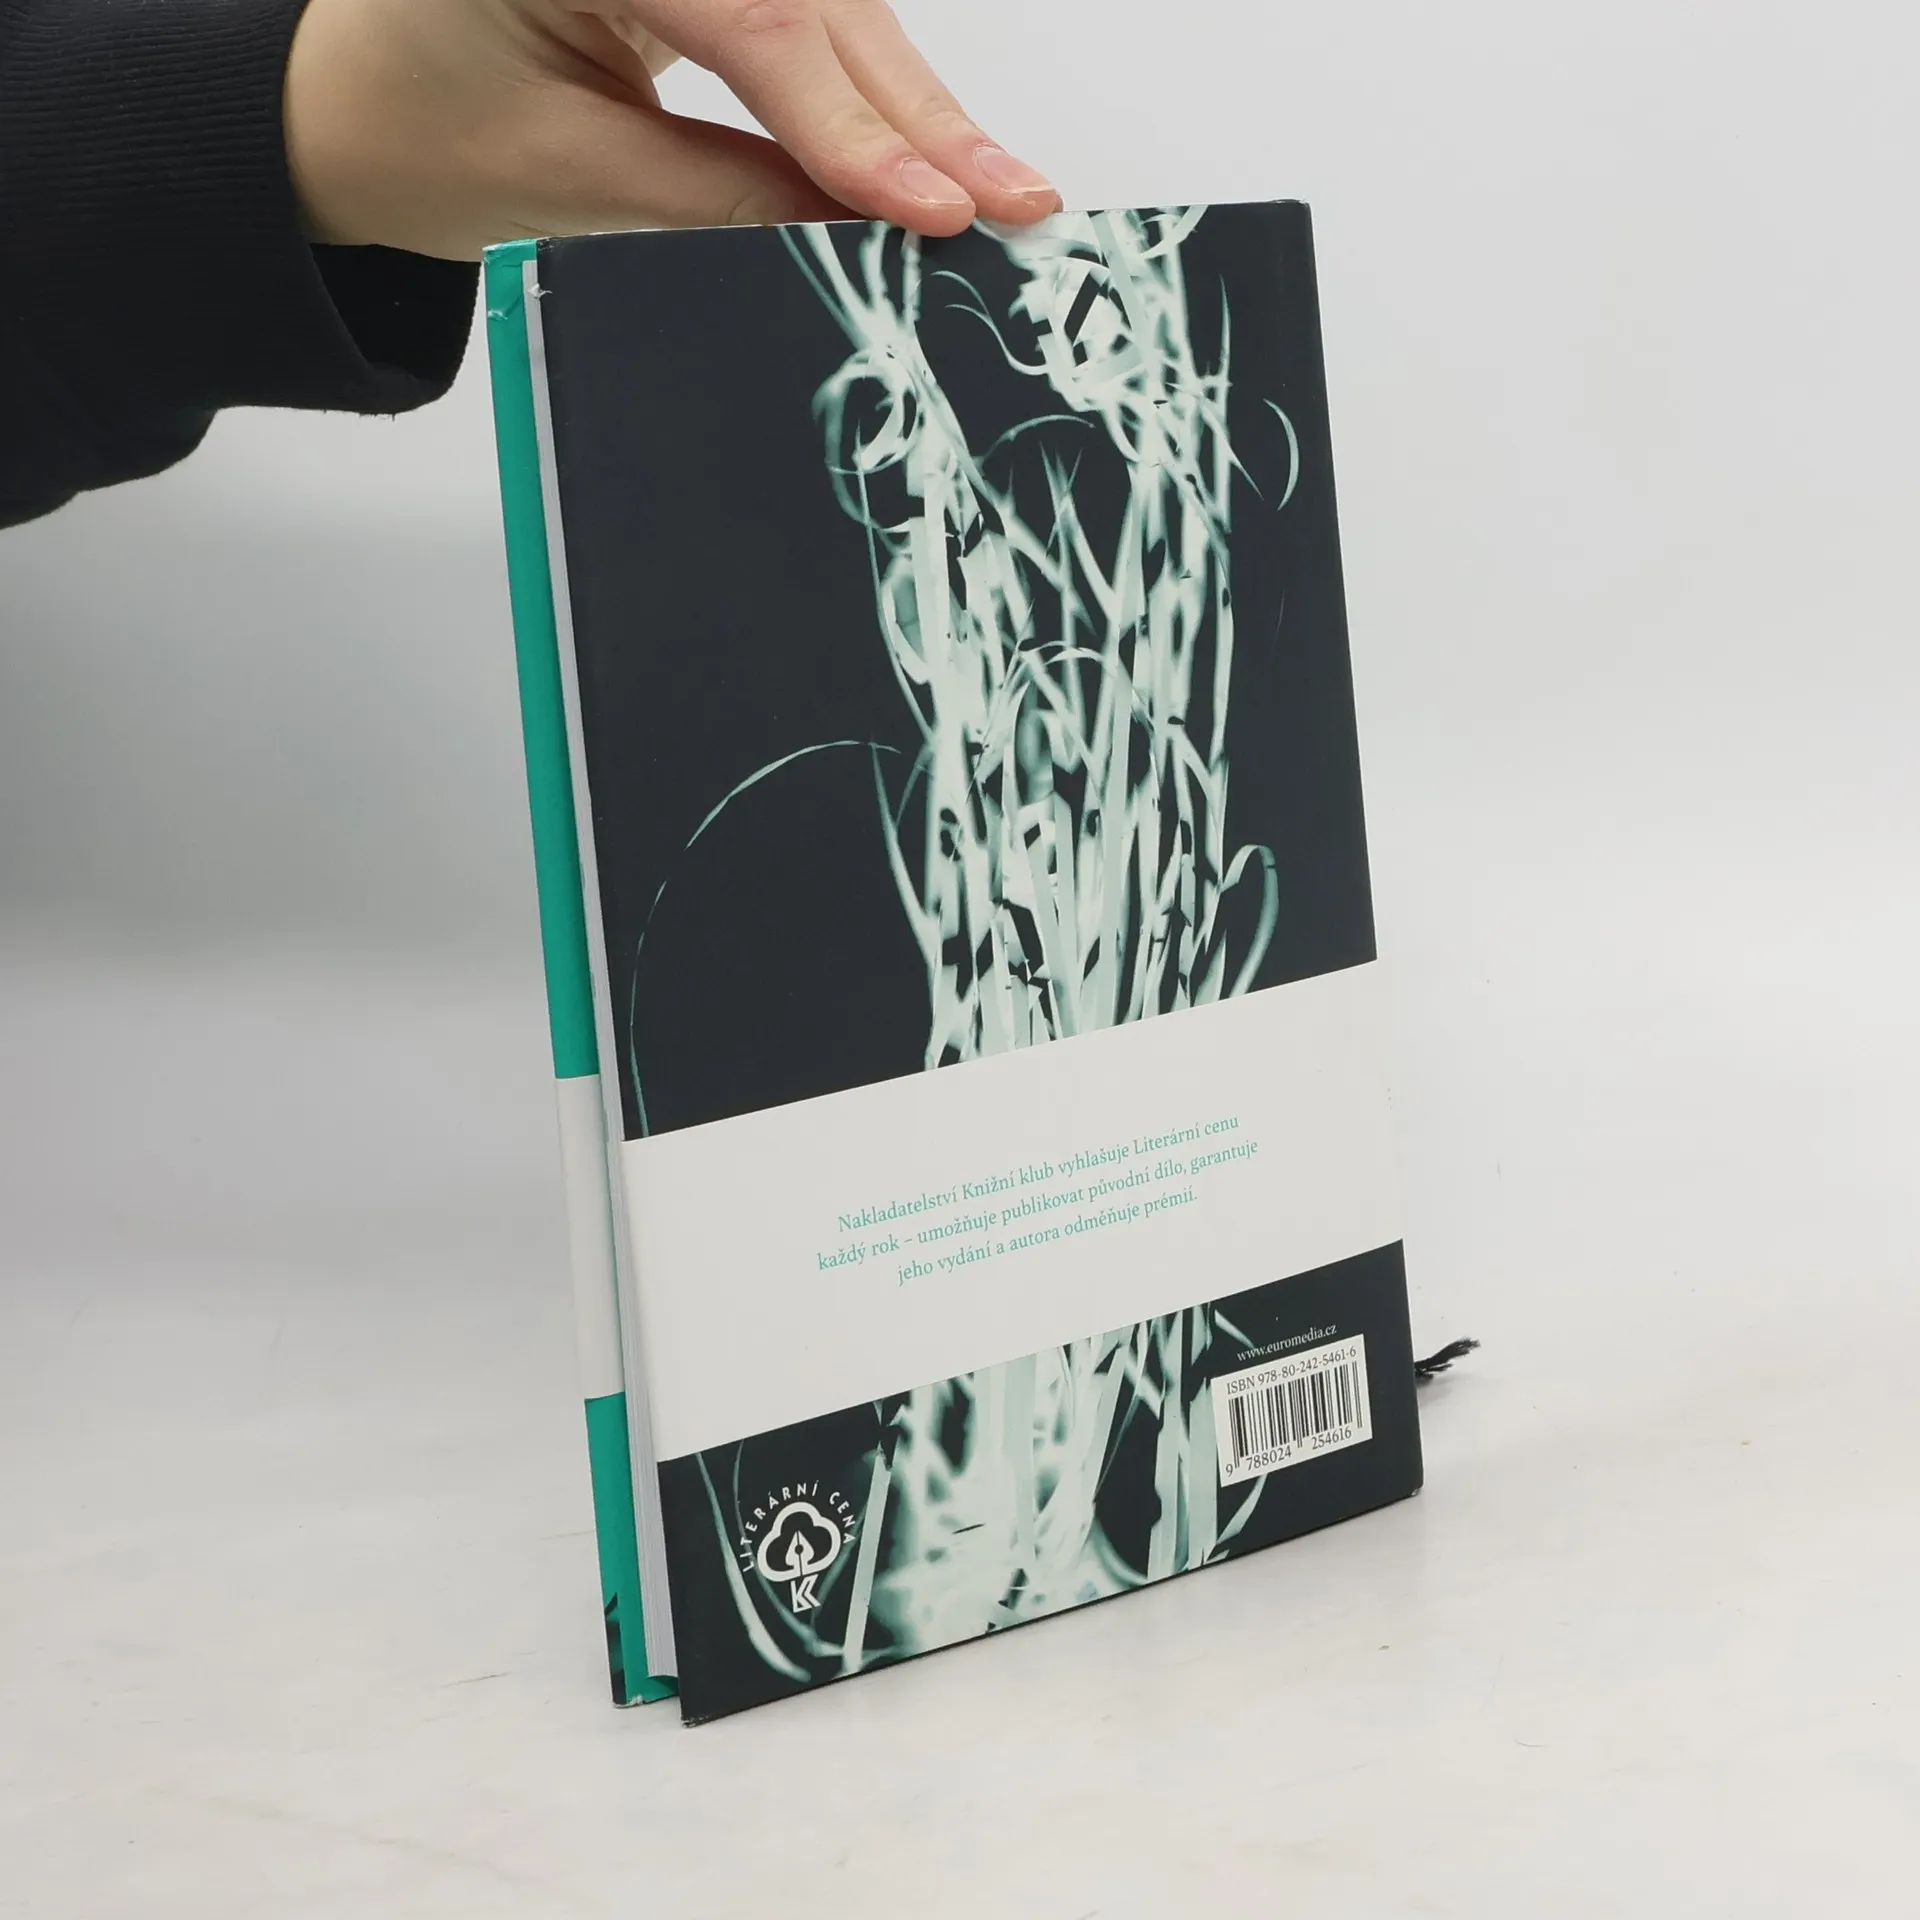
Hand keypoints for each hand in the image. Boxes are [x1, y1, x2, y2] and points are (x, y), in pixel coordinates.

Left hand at [284, 0, 1061, 259]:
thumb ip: (728, 191)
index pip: (757, 22)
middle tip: (1012, 197)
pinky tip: (926, 138)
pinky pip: (805, 3)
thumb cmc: (419, 132)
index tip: (937, 205)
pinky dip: (867, 77)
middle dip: (915, 108)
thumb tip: (865, 217)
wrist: (348, 104)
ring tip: (989, 184)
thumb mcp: (574, 178)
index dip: (857, 126)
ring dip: (911, 97)